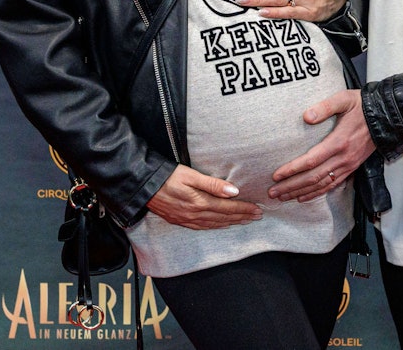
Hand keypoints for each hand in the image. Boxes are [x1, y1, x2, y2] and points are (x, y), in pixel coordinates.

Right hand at [146, 165, 261, 229]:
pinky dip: (216, 227)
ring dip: (232, 223)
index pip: (228, 208)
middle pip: (224, 218)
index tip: (257, 209)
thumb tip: (234, 191)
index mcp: (200, 203)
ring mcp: (188, 220)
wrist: (144, 186)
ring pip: (215, 224)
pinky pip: (203, 227)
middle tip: (257, 216)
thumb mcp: (191, 175)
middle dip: (242, 217)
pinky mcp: (181, 221)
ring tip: (245, 221)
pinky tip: (222, 225)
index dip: (244, 209)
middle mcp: (195, 215)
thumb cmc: (168, 176)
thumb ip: (213, 184)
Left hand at [267, 90, 375, 202]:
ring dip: (300, 192)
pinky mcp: (351, 168)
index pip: (311, 160)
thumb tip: (306, 116)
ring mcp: (348, 165)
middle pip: (313, 178)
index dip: (292, 170)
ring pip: (321, 185)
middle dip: (291, 186)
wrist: (386, 116)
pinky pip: (332, 185)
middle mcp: (343, 158)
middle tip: (272, 192)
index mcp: (339, 142)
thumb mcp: (343, 99)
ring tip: (282, 197)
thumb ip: (324, 107)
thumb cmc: (361, 105)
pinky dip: (316, 193)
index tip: (276, 175)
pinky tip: (303, 197)